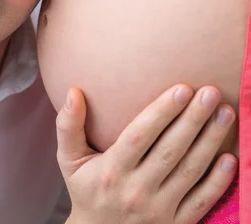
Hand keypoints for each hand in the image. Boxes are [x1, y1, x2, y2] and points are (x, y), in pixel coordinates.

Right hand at [57, 85, 236, 223]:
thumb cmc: (87, 190)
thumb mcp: (69, 160)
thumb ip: (68, 126)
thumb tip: (72, 92)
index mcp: (111, 170)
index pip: (140, 136)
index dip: (162, 112)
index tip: (182, 88)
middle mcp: (136, 190)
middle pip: (170, 151)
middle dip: (193, 120)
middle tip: (212, 92)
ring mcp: (159, 211)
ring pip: (190, 172)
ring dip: (211, 142)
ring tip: (226, 114)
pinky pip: (201, 202)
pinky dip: (218, 181)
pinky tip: (230, 157)